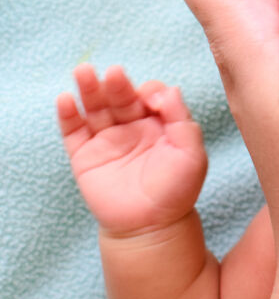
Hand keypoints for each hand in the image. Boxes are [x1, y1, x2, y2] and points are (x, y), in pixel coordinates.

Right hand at [56, 64, 204, 235]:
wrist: (151, 226)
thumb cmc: (176, 190)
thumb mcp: (191, 154)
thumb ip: (183, 121)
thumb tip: (171, 89)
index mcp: (159, 122)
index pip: (150, 96)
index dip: (151, 93)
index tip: (153, 101)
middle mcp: (132, 126)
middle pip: (121, 97)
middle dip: (117, 84)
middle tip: (114, 73)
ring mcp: (107, 139)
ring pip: (95, 108)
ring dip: (89, 89)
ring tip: (84, 71)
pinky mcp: (85, 155)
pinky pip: (73, 131)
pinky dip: (68, 115)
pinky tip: (66, 99)